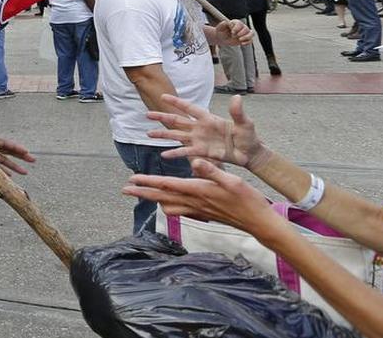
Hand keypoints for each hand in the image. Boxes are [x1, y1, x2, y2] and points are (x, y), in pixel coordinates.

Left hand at [0, 132, 35, 175]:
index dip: (16, 147)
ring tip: (26, 172)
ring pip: (6, 160)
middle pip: (10, 151)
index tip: (25, 151)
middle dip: (21, 155)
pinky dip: (4, 170)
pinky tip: (11, 176)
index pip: (6, 144)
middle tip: (33, 159)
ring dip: (15, 167)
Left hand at [122, 159, 281, 237]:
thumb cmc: (248, 200)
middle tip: (124, 190)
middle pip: (162, 197)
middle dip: (142, 193)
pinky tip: (168, 203)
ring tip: (142, 194)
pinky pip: (180, 211)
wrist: (258, 222)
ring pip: (169, 206)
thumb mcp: (233, 180)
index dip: (148, 182)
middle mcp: (195, 202)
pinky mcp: (203, 214)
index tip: (132, 180)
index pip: (167, 186)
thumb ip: (212, 170)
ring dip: (153, 199)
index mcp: (199, 190)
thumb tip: (195, 160)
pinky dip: (168, 205)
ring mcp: (198, 210)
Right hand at [145, 94, 267, 167]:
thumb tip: (237, 97)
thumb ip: (238, 112)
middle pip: (178, 121)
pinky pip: (186, 152)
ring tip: (149, 134)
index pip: (190, 108)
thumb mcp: (245, 122)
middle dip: (162, 117)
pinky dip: (175, 153)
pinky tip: (164, 155)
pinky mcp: (202, 152)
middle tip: (148, 115)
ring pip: (177, 136)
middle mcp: (200, 128)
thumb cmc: (248, 136)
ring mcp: (199, 140)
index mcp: (209, 118)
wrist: (249, 153)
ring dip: (163, 135)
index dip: (177, 102)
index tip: (163, 96)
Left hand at [215, 19, 251, 45]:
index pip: (240, 24)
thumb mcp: (219, 28)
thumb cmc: (220, 32)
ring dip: (247, 37)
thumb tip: (227, 22)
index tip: (232, 32)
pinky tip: (241, 44)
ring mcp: (244, 33)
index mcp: (235, 23)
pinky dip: (247, 42)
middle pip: (246, 29)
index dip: (237, 28)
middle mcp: (241, 27)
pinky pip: (250, 40)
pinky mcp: (245, 39)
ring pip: (251, 33)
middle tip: (233, 36)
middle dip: (241, 33)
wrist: (221, 38)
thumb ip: (222, 24)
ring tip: (240, 40)